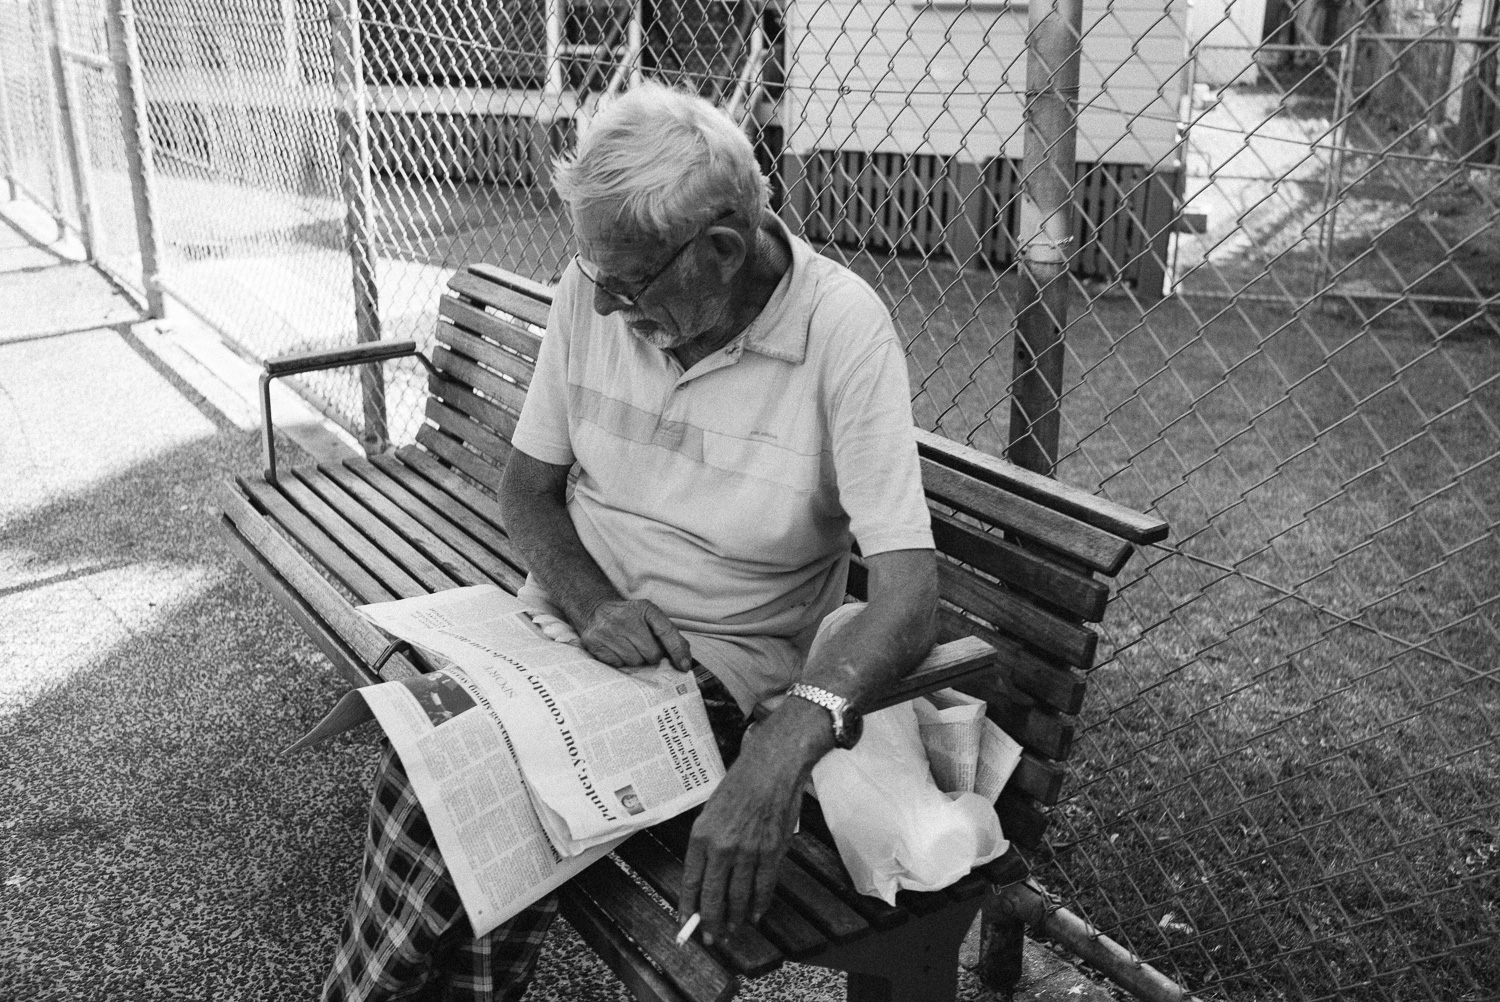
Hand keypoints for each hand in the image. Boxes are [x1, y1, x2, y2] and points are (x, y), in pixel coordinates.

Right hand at [580, 598, 691, 671]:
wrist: (595, 610)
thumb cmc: (628, 617)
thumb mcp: (648, 616)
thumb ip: (668, 633)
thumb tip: (684, 657)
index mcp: (644, 609)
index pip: (666, 632)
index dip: (677, 650)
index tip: (684, 665)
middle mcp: (626, 618)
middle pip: (652, 653)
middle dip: (651, 655)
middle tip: (643, 647)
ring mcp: (609, 631)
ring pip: (635, 661)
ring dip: (635, 659)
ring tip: (628, 646)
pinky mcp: (595, 643)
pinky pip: (618, 664)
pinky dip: (620, 661)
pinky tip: (616, 649)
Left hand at [677, 717, 819, 942]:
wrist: (771, 767)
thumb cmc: (741, 782)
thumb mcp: (712, 809)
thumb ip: (708, 841)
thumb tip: (707, 872)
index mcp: (702, 835)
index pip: (690, 880)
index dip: (688, 906)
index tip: (686, 921)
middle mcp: (723, 846)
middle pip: (713, 895)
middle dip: (710, 921)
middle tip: (710, 937)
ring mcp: (749, 851)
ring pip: (739, 896)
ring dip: (735, 917)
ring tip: (731, 931)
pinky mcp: (772, 851)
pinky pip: (764, 886)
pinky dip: (759, 904)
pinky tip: (755, 914)